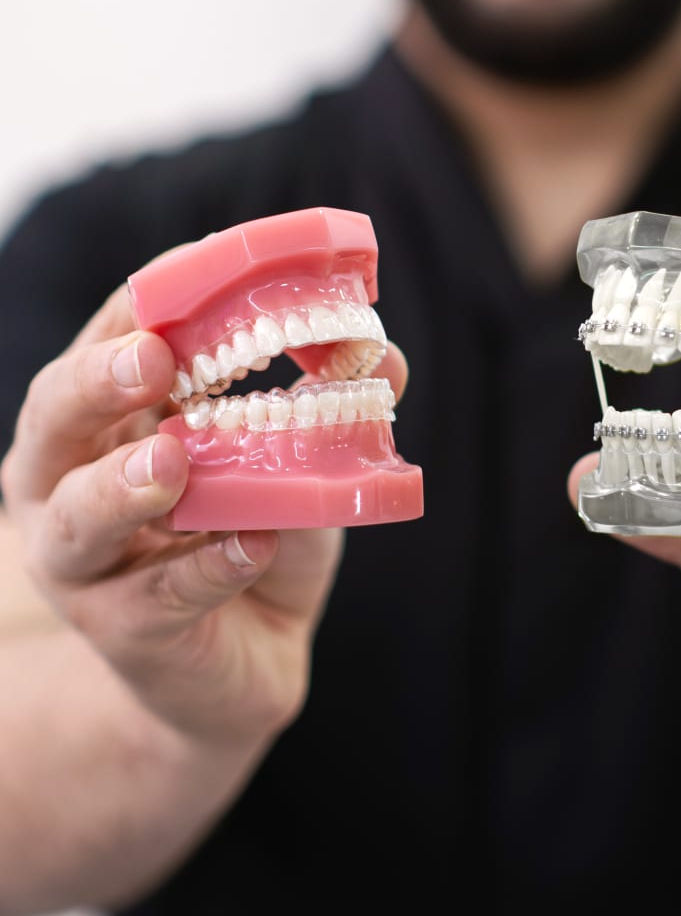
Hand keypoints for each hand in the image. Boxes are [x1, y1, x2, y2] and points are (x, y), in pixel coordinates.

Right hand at [1, 284, 408, 748]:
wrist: (250, 656)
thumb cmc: (256, 535)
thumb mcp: (297, 463)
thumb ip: (330, 407)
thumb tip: (384, 354)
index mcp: (114, 423)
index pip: (111, 343)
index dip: (148, 302)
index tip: (199, 266)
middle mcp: (76, 484)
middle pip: (54, 419)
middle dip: (95, 382)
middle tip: (151, 358)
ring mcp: (92, 565)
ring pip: (76, 519)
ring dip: (121, 485)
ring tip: (170, 461)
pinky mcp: (127, 632)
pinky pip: (158, 598)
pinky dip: (206, 569)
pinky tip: (252, 547)